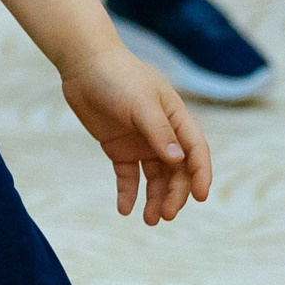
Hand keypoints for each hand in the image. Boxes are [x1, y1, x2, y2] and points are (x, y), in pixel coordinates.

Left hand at [58, 44, 211, 223]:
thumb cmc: (118, 76)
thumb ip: (159, 131)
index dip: (201, 173)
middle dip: (175, 194)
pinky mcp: (119, 148)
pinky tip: (125, 209)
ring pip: (155, 178)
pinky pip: (128, 176)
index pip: (196, 150)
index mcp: (175, 117)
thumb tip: (178, 160)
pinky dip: (128, 193)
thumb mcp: (141, 103)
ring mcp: (141, 142)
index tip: (200, 197)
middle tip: (165, 214)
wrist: (84, 64)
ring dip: (155, 199)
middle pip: (177, 171)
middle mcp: (162, 133)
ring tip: (150, 220)